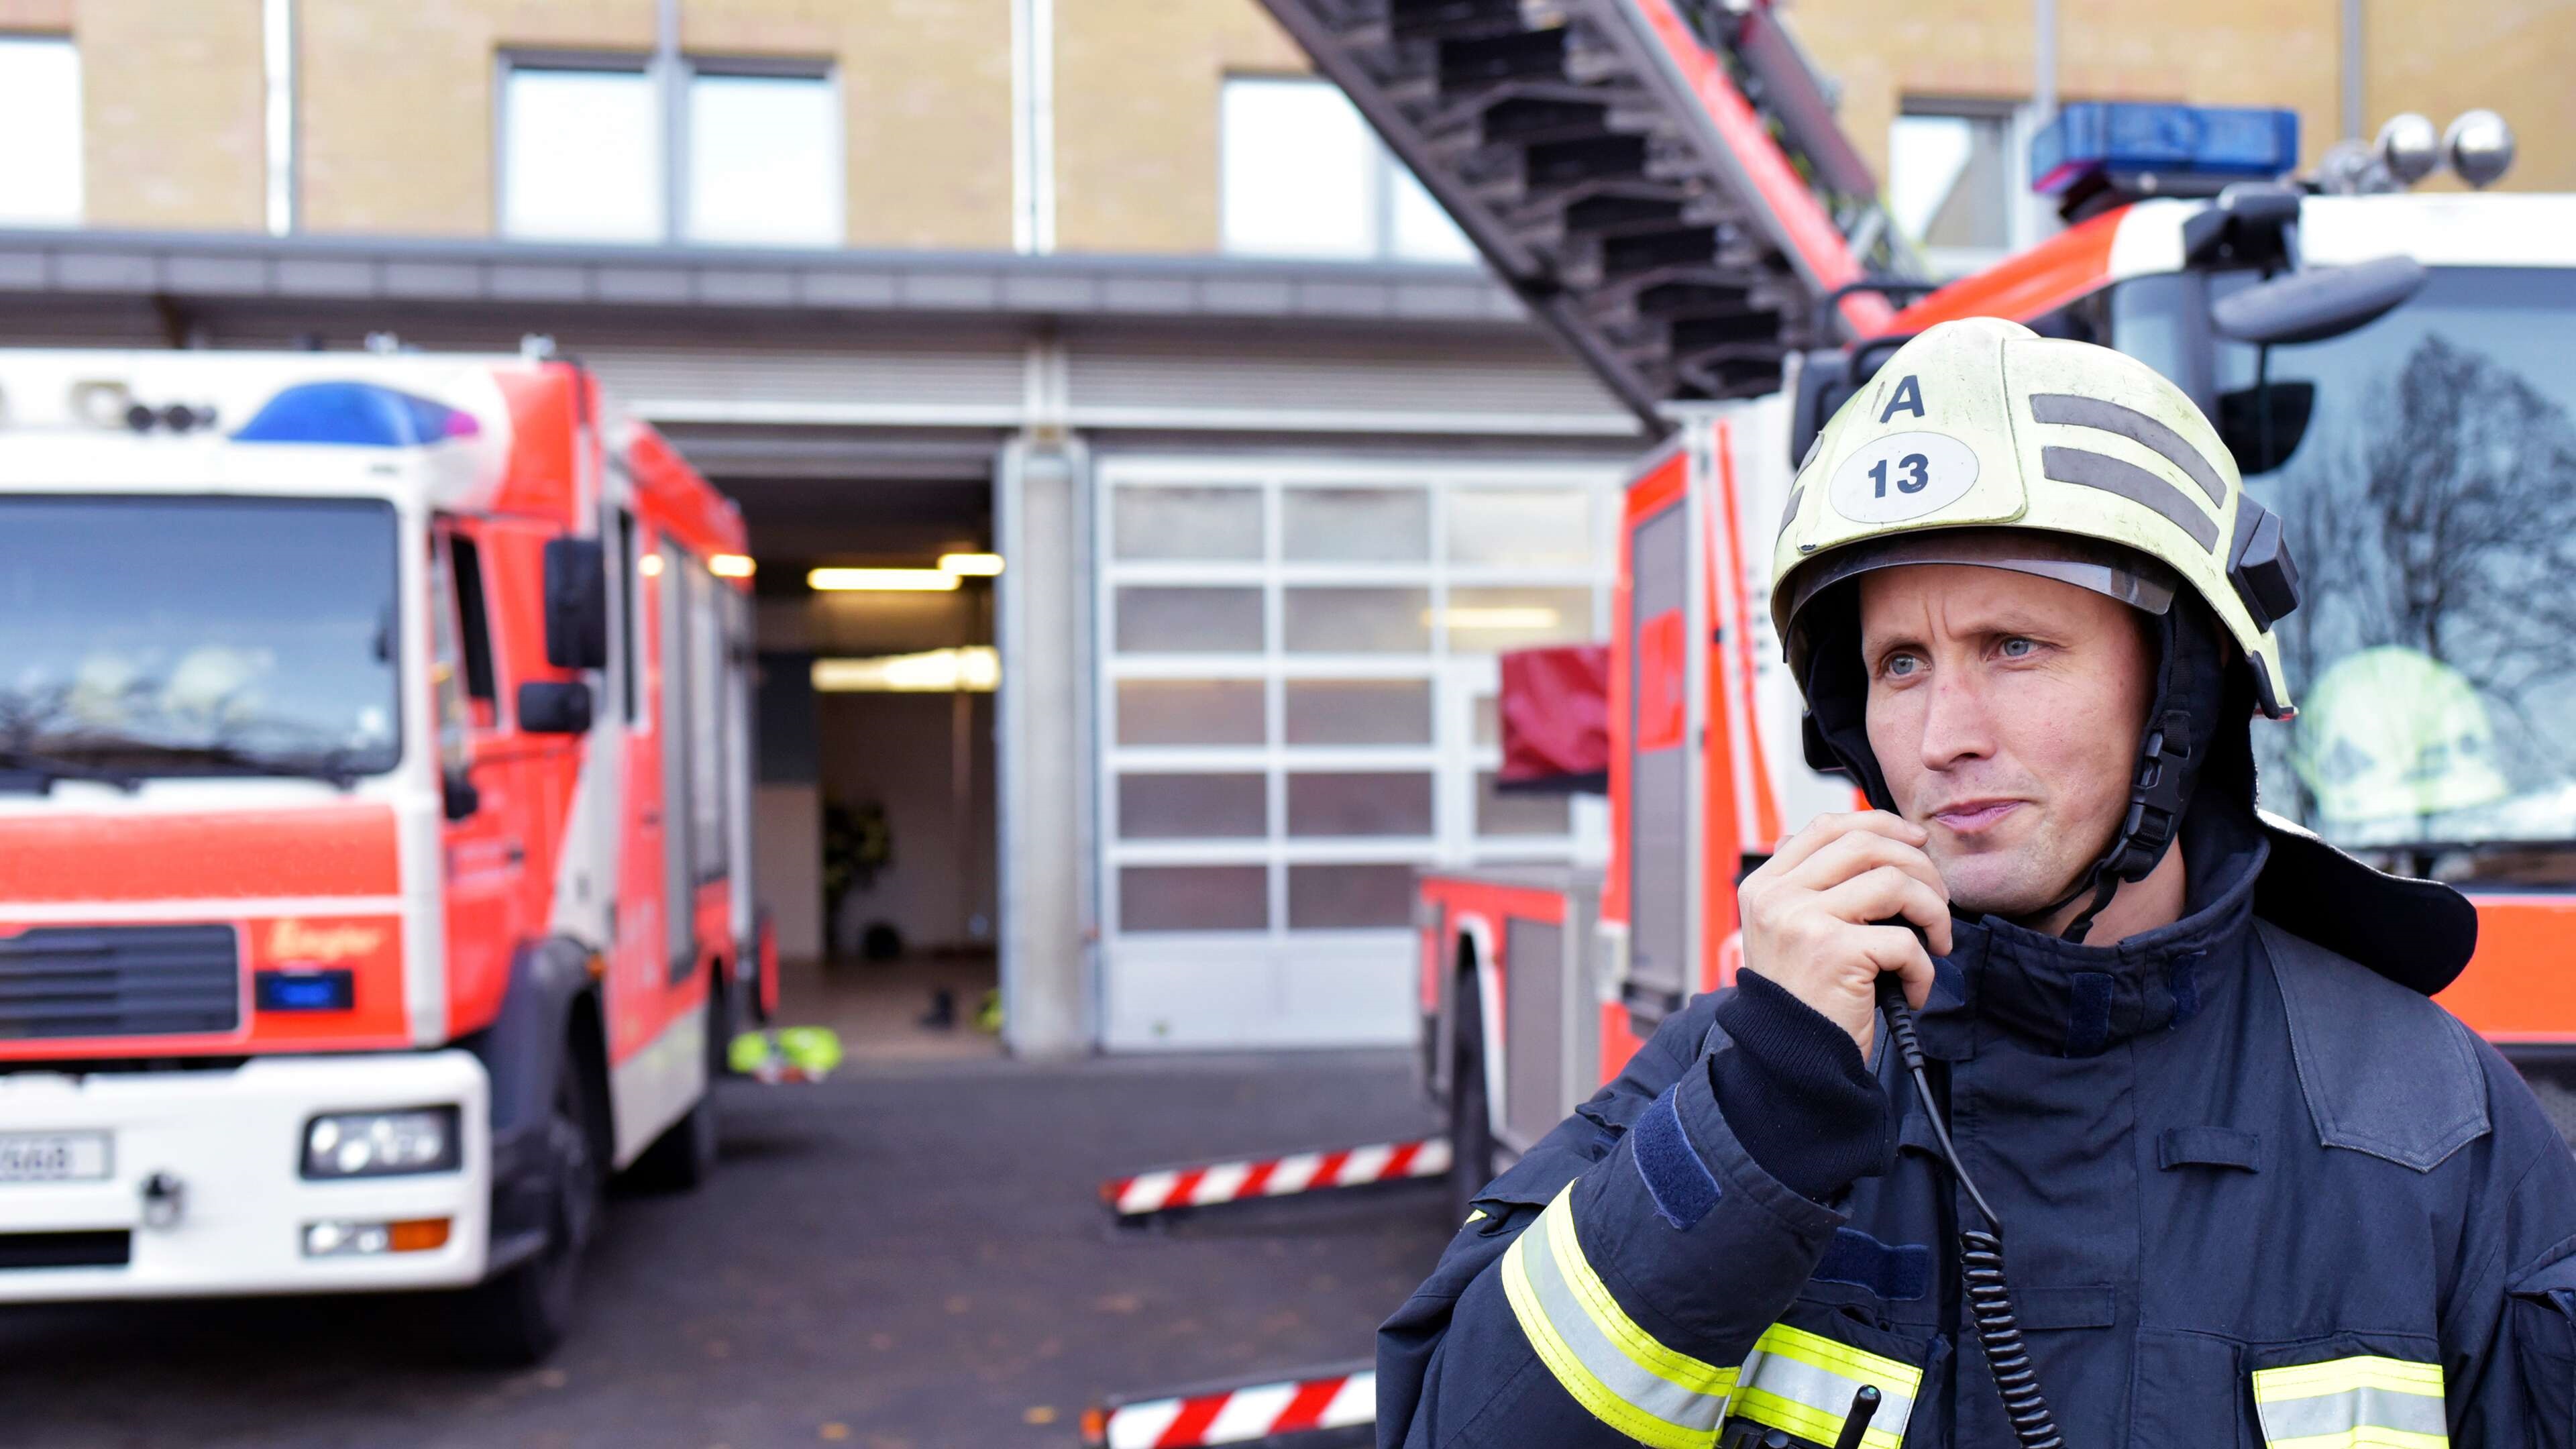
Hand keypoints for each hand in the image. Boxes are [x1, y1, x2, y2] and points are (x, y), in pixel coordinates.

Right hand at [1735, 811, 1951, 1056]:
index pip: (1828, 827)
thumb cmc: (1805, 999)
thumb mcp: (1792, 933)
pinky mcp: (1834, 952)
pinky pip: (1905, 941)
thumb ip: (1816, 887)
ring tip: (1935, 942)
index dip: (1881, 824)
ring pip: (1894, 883)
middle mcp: (1777, 896)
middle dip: (1919, 865)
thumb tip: (1873, 843)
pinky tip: (1913, 989)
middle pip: (1865, 845)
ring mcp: (1802, 920)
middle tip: (1939, 900)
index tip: (1916, 842)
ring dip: (1932, 912)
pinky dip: (1923, 968)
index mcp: (1765, 885)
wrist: (1792, 1062)